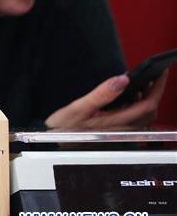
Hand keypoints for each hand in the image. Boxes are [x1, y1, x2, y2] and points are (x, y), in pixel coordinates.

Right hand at [45, 69, 167, 129]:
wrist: (54, 143)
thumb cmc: (63, 128)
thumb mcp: (78, 108)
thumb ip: (101, 94)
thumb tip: (122, 80)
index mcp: (115, 122)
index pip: (147, 104)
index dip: (157, 87)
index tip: (160, 72)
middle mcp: (122, 129)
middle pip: (150, 111)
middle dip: (156, 92)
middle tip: (155, 75)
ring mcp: (120, 131)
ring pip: (145, 116)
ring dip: (148, 100)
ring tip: (144, 84)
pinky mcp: (115, 132)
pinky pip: (135, 119)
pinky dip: (138, 106)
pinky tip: (130, 97)